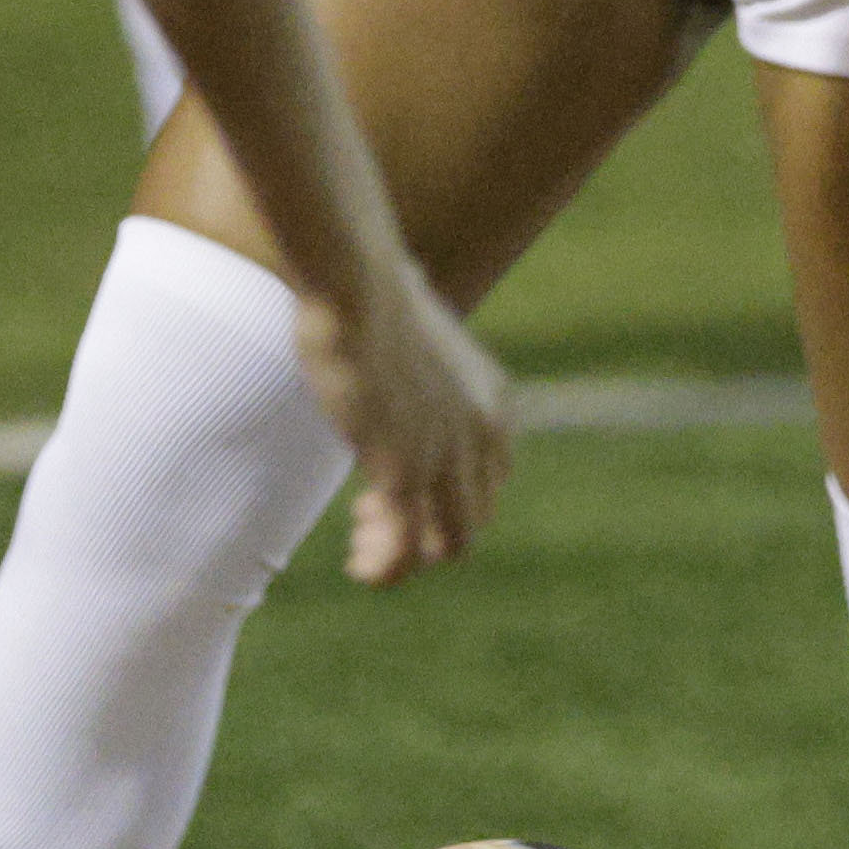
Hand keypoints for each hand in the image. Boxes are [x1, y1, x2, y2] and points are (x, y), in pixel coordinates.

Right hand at [291, 266, 514, 583]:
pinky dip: (386, 568)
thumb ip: (420, 330)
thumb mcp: (416, 316)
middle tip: (369, 517)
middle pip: (474, 516)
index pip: (490, 479)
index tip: (389, 486)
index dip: (444, 494)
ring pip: (451, 544)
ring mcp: (448, 455)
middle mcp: (483, 433)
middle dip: (427, 529)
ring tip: (364, 552)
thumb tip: (410, 279)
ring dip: (407, 555)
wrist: (356, 284)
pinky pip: (408, 550)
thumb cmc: (371, 290)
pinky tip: (360, 568)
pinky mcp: (406, 471)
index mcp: (491, 401)